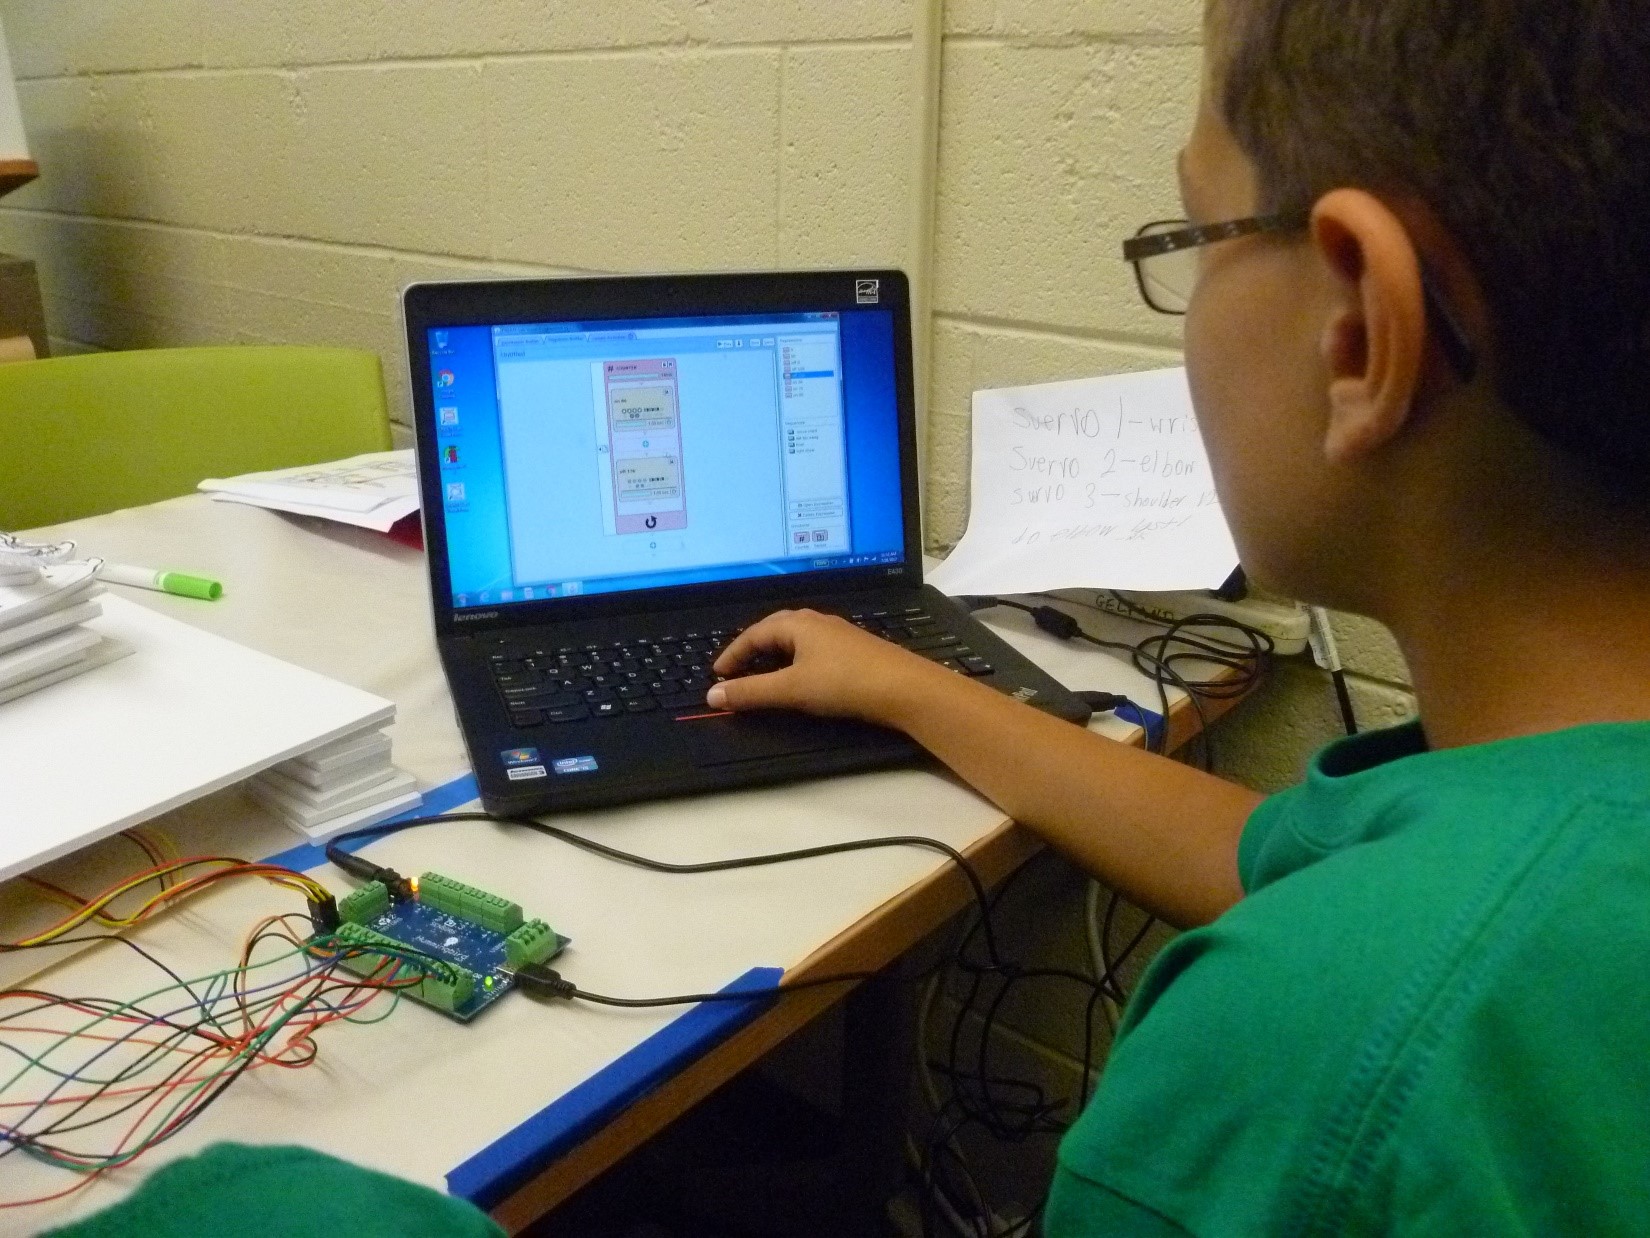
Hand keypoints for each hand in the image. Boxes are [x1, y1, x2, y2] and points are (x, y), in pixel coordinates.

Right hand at [707, 609, 958, 726]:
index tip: (717, 674)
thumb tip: (714, 695)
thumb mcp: (791, 689)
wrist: (903, 688)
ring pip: (796, 640)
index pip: (753, 633)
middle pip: (774, 630)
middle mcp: (817, 622)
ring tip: (762, 675)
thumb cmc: (846, 681)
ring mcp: (837, 634)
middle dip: (752, 649)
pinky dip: (796, 662)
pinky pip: (813, 650)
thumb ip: (751, 692)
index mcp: (797, 623)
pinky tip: (801, 678)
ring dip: (775, 655)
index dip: (732, 654)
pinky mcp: (853, 651)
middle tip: (735, 671)